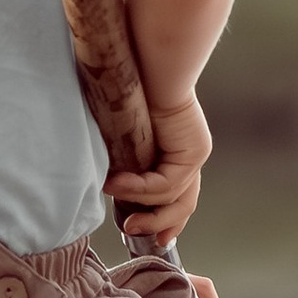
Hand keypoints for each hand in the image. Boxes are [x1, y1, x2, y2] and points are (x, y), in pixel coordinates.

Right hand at [111, 93, 211, 248]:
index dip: (162, 220)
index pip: (175, 195)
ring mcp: (194, 154)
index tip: (140, 233)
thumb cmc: (126, 92)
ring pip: (175, 199)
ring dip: (145, 210)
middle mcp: (188, 155)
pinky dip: (141, 189)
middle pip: (183, 204)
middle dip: (160, 226)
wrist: (143, 64)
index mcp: (173, 153)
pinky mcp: (194, 151)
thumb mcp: (119, 137)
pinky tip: (117, 184)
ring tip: (121, 215)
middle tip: (133, 233)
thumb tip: (102, 185)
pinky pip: (167, 183)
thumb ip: (119, 162)